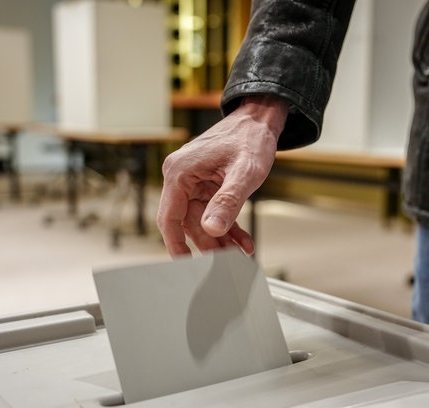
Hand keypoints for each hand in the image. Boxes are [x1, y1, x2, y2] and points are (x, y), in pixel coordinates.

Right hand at [157, 95, 288, 255]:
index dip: (176, 244)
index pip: (169, 217)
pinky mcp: (204, 183)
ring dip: (220, 237)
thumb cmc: (250, 138)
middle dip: (207, 243)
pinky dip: (226, 225)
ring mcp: (192, 180)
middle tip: (226, 261)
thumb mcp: (244, 173)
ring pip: (200, 220)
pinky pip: (210, 211)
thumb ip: (227, 202)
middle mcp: (180, 177)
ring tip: (240, 251)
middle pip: (186, 222)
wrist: (259, 120)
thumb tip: (212, 229)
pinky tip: (241, 239)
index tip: (186, 265)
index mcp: (180, 172)